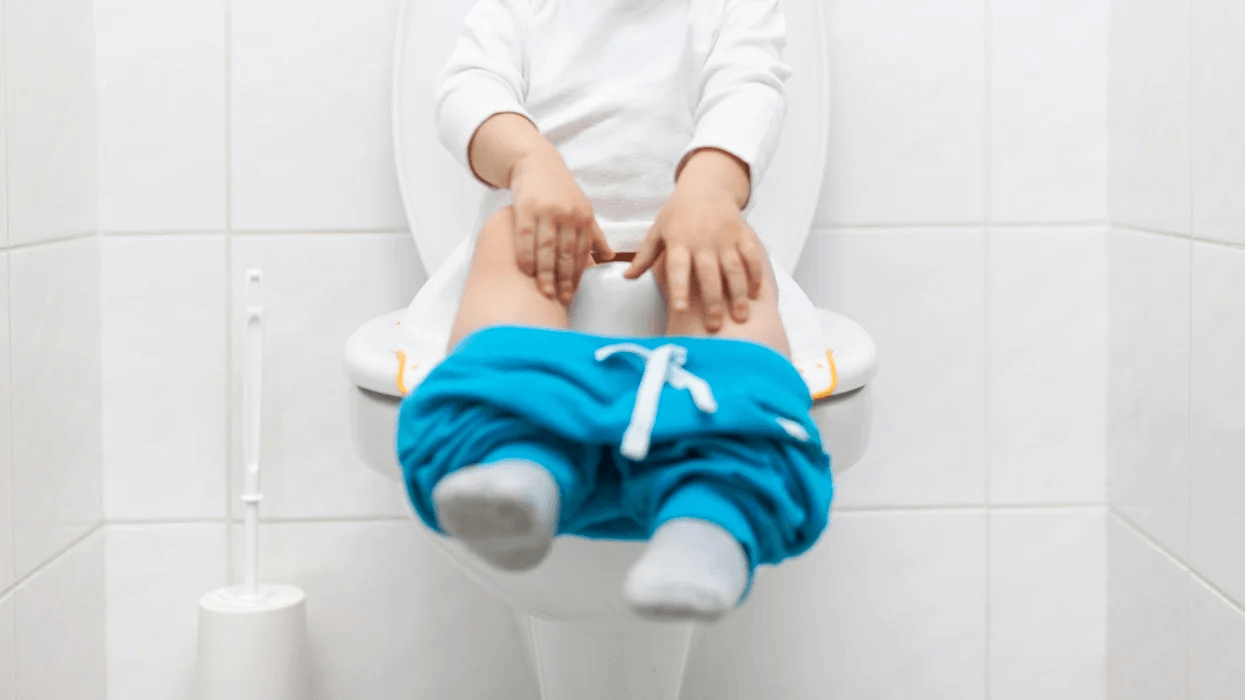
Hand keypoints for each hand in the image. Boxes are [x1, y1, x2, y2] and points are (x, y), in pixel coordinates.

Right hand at [509, 142, 613, 303]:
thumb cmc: (561, 190)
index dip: (577, 275)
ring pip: (547, 247)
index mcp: (584, 217)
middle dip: (563, 279)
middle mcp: (568, 214)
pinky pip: (525, 236)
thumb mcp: (583, 209)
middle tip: (559, 298)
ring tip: (544, 291)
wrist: (537, 162)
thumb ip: (594, 235)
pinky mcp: (526, 207)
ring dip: (546, 272)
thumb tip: (610, 257)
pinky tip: (526, 271)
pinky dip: (526, 255)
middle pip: (566, 253)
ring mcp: (547, 211)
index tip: (572, 294)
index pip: (582, 252)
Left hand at [623, 177, 764, 331]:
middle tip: (714, 326)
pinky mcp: (743, 234)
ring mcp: (726, 237)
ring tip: (740, 317)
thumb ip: (645, 257)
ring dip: (737, 293)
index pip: (677, 268)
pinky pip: (752, 256)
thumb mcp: (658, 232)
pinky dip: (756, 274)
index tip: (680, 309)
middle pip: (709, 274)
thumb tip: (625, 278)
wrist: (705, 187)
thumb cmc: (677, 214)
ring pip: (734, 268)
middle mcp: (703, 240)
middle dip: (712, 301)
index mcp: (679, 241)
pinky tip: (756, 294)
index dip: (679, 288)